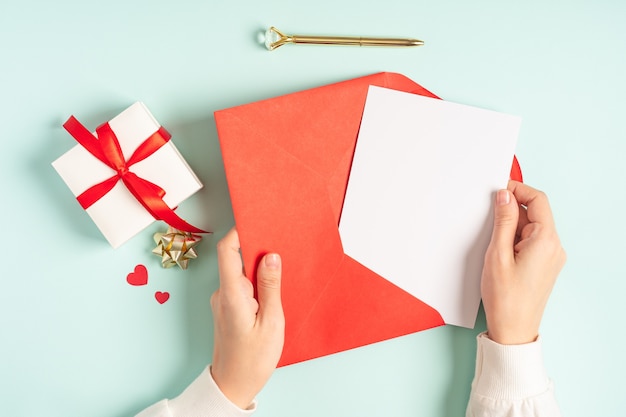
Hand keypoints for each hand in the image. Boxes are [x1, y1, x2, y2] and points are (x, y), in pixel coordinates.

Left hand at [210, 228, 284, 408]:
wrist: (233, 385)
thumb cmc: (253, 359)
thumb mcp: (272, 322)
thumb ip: (271, 286)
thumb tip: (271, 256)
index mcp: (231, 294)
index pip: (227, 250)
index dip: (240, 231)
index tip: (259, 221)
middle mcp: (222, 293)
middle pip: (236, 258)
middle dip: (258, 251)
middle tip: (281, 249)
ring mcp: (223, 300)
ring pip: (241, 273)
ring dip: (259, 270)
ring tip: (281, 275)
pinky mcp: (227, 307)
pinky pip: (241, 285)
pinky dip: (256, 283)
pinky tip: (272, 293)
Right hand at [481, 181, 565, 344]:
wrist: (513, 330)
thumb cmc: (505, 298)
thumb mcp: (497, 254)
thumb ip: (503, 221)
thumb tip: (504, 196)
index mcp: (546, 240)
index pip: (538, 200)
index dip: (517, 190)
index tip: (498, 190)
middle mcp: (554, 247)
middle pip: (535, 213)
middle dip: (511, 209)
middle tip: (488, 216)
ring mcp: (551, 257)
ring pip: (531, 227)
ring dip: (511, 226)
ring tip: (492, 242)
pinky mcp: (544, 265)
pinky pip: (531, 241)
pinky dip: (515, 238)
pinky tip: (499, 250)